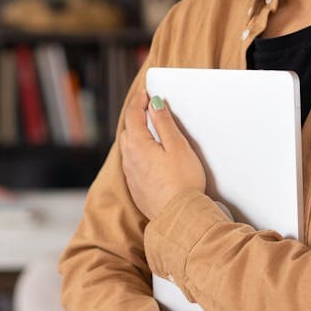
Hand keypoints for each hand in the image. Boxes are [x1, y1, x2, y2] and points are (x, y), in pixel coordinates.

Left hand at [120, 93, 205, 218]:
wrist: (179, 217)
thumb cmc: (183, 181)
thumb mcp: (177, 146)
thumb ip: (164, 123)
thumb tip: (154, 104)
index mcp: (137, 145)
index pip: (132, 115)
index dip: (139, 101)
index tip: (145, 93)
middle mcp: (129, 159)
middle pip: (127, 131)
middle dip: (135, 117)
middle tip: (147, 108)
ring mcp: (131, 175)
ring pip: (128, 148)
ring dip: (135, 135)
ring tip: (148, 130)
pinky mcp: (136, 188)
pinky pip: (132, 164)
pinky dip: (137, 153)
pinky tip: (148, 156)